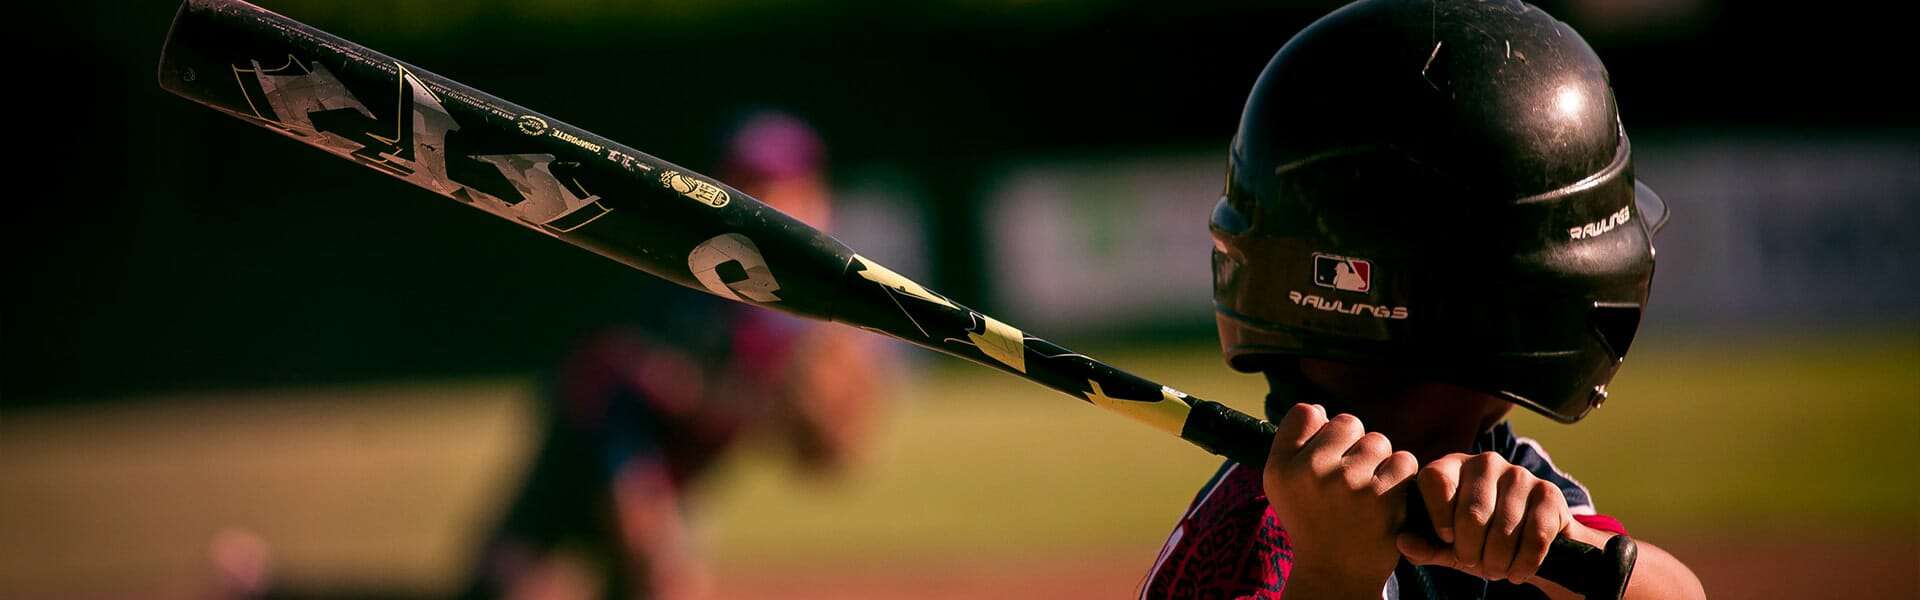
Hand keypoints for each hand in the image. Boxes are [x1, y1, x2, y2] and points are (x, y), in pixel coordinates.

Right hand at [1262, 403, 1420, 590]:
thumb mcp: (1282, 484)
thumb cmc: (1312, 521)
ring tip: (1366, 492)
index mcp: (1281, 467)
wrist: (1336, 572)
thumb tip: (1321, 410)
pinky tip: (1386, 499)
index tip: (1323, 458)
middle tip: (1347, 481)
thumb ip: (1293, 441)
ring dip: (1379, 462)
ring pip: (1378, 441)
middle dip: (1353, 446)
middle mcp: (1311, 471)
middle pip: (1348, 423)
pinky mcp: (1383, 497)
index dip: (1322, 432)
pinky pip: (1403, 461)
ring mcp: (1349, 483)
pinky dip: (1400, 478)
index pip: (1307, 413)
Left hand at [1395, 452, 1575, 584]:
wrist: (1530, 543)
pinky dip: (1524, 563)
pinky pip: (1534, 536)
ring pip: (1503, 528)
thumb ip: (1424, 545)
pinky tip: (1518, 571)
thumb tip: (1402, 542)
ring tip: (1496, 569)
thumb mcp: (1447, 546)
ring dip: (1498, 561)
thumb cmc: (1478, 539)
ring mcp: (1519, 474)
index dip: (1438, 516)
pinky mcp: (1548, 492)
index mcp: (1452, 467)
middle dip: (1472, 551)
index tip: (1447, 540)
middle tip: (1476, 564)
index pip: (1435, 479)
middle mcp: (1484, 462)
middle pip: (1472, 513)